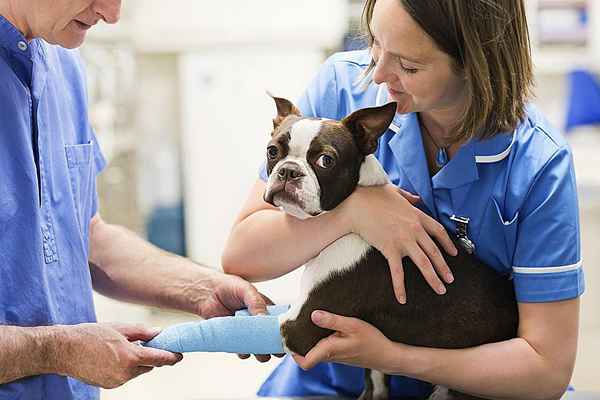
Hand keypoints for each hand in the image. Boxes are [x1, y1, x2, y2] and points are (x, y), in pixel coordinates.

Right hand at [56, 323, 181, 388]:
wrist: (63, 350)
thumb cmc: (90, 335)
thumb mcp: (119, 328)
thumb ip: (142, 332)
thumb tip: (159, 333)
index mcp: (130, 357)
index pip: (159, 359)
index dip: (171, 357)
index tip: (179, 355)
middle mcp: (125, 373)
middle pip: (148, 366)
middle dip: (150, 356)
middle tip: (146, 344)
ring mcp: (116, 381)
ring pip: (136, 371)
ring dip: (136, 362)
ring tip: (122, 347)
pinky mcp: (108, 385)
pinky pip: (124, 376)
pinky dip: (124, 367)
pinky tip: (112, 356)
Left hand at [192, 272, 282, 361]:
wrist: (207, 293)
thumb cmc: (229, 287)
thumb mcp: (246, 291)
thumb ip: (256, 303)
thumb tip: (265, 318)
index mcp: (267, 309)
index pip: (280, 324)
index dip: (283, 333)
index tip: (284, 340)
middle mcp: (259, 323)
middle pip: (272, 340)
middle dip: (274, 348)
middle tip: (273, 351)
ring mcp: (247, 332)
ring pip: (259, 349)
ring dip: (261, 354)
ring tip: (259, 353)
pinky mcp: (235, 340)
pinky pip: (243, 351)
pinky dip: (244, 353)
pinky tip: (241, 349)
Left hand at [291, 310, 395, 371]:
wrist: (387, 355)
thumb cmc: (371, 341)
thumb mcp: (352, 325)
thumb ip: (333, 321)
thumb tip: (313, 315)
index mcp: (329, 351)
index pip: (304, 362)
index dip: (293, 352)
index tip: (288, 337)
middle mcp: (330, 356)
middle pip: (306, 355)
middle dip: (298, 342)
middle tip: (294, 325)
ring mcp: (335, 356)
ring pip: (315, 351)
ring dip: (309, 340)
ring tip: (306, 322)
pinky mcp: (340, 354)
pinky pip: (324, 348)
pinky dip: (319, 340)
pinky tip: (323, 326)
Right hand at [342, 184, 456, 302]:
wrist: (356, 206)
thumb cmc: (372, 196)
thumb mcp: (394, 190)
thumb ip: (408, 196)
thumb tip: (416, 198)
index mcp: (417, 215)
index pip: (438, 231)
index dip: (448, 244)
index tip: (454, 253)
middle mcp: (414, 229)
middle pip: (434, 251)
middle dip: (444, 267)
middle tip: (450, 279)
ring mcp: (403, 240)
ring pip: (424, 263)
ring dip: (433, 278)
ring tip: (440, 289)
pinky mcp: (390, 249)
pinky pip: (398, 272)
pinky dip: (400, 287)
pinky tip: (403, 299)